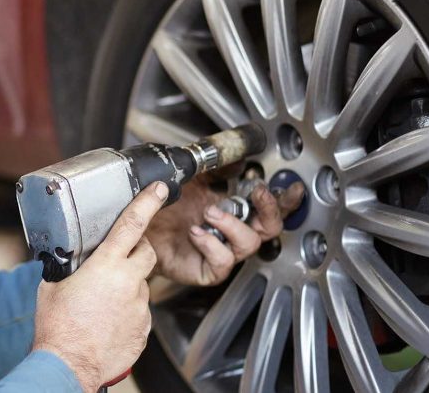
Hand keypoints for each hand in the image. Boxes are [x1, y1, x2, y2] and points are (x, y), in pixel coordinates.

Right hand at [32, 182, 164, 391]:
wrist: (70, 365)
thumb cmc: (59, 328)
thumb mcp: (53, 286)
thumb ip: (69, 267)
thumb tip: (69, 261)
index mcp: (106, 265)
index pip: (132, 224)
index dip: (148, 203)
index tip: (159, 190)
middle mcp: (128, 282)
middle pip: (146, 252)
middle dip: (138, 248)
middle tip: (121, 255)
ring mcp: (139, 306)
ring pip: (141, 285)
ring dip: (127, 286)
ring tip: (103, 303)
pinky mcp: (143, 328)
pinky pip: (140, 312)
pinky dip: (127, 311)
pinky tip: (108, 320)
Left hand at [146, 177, 304, 285]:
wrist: (137, 227)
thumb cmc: (163, 208)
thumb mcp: (191, 179)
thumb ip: (216, 169)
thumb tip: (238, 158)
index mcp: (233, 210)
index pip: (268, 208)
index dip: (284, 201)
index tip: (292, 189)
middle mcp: (230, 233)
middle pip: (269, 228)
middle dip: (269, 210)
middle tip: (257, 193)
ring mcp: (220, 252)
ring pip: (248, 244)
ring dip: (233, 225)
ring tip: (210, 212)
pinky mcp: (206, 270)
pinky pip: (222, 262)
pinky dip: (212, 245)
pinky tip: (196, 232)